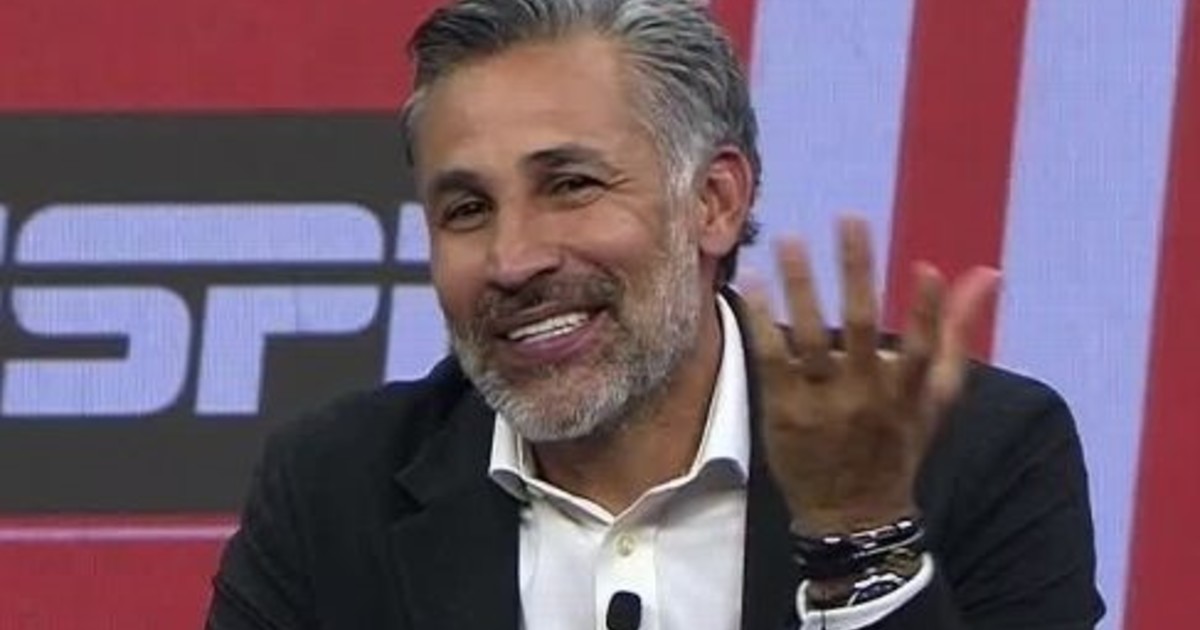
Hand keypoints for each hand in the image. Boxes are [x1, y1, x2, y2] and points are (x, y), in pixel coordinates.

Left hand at [742, 216, 999, 535]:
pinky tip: (752, 283)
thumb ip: (955, 332)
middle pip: (861, 326)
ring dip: (801, 284)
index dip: (929, 309)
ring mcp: (821, 402)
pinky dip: (763, 320)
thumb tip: (987, 272)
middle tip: (848, 219)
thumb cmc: (897, 445)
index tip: (925, 267)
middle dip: (856, 270)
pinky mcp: (783, 410)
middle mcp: (865, 395)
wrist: (852, 514)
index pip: (923, 347)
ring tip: (789, 239)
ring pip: (810, 336)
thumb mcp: (935, 398)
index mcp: (908, 393)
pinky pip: (772, 358)